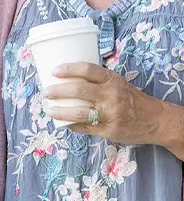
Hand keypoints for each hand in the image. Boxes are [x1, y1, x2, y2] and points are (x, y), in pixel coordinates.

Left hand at [44, 62, 163, 144]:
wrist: (154, 119)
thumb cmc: (130, 98)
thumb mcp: (117, 83)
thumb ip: (97, 81)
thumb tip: (66, 80)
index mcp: (112, 80)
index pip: (88, 69)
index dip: (69, 69)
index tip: (54, 71)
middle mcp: (111, 95)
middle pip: (80, 90)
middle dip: (58, 91)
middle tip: (46, 92)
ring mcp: (109, 114)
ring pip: (79, 112)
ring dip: (60, 112)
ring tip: (49, 110)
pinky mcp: (108, 131)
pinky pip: (85, 128)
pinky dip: (71, 125)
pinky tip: (62, 123)